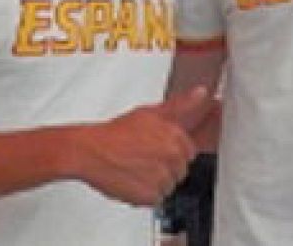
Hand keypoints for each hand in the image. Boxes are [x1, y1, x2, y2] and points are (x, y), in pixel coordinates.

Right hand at [74, 87, 211, 205]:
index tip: (157, 151)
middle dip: (165, 167)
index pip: (189, 152)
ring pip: (169, 186)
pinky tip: (133, 180)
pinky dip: (145, 195)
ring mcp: (162, 178)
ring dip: (156, 182)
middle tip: (144, 159)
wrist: (90, 151)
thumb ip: (180, 104)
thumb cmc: (116, 133)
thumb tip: (201, 93)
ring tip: (136, 169)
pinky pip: (157, 200)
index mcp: (175, 137)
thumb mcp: (150, 113)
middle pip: (180, 170)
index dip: (172, 152)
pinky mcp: (149, 196)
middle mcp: (172, 158)